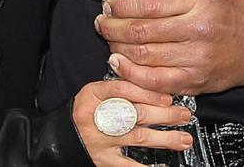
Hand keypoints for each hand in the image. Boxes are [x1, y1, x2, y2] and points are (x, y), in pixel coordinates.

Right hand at [71, 79, 191, 166]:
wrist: (59, 138)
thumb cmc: (82, 113)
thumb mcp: (92, 93)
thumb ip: (117, 88)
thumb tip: (150, 85)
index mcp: (93, 95)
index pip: (125, 89)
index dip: (149, 92)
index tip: (168, 97)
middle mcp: (96, 117)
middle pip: (136, 113)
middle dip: (165, 115)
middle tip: (184, 115)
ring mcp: (100, 140)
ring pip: (138, 137)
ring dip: (165, 139)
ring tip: (183, 139)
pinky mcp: (103, 160)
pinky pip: (127, 165)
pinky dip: (146, 166)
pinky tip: (162, 165)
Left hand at [96, 0, 243, 94]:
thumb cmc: (228, 12)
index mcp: (197, 1)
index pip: (148, 4)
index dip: (122, 6)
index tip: (109, 4)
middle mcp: (196, 30)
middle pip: (141, 32)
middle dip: (113, 27)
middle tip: (102, 22)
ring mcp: (195, 60)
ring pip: (143, 57)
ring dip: (118, 48)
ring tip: (109, 40)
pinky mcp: (194, 82)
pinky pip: (155, 82)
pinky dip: (132, 74)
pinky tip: (120, 63)